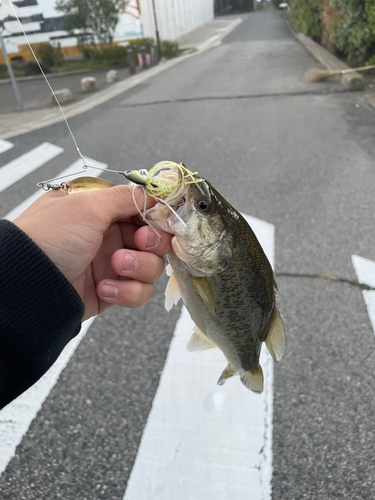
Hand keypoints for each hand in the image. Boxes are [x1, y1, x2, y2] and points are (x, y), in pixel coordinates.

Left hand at [14, 185, 171, 320]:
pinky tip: (103, 289)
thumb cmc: (52, 236)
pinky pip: (139, 291)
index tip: (163, 221)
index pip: (144, 209)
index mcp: (103, 211)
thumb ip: (125, 197)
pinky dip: (127, 292)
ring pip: (152, 267)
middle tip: (139, 242)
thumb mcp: (88, 205)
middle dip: (153, 242)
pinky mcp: (114, 290)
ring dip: (139, 267)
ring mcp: (113, 264)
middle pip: (155, 239)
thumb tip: (151, 194)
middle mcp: (110, 235)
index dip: (158, 216)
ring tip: (115, 267)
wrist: (29, 284)